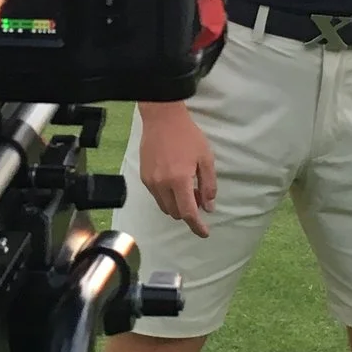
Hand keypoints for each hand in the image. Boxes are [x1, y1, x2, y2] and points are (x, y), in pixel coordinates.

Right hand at [137, 101, 215, 237]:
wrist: (162, 118)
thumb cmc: (188, 136)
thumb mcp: (205, 159)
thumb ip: (208, 185)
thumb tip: (208, 207)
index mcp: (179, 180)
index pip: (188, 212)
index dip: (197, 226)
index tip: (205, 233)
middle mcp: (161, 185)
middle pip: (175, 212)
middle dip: (188, 212)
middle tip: (199, 197)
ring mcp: (150, 181)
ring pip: (164, 206)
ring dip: (177, 206)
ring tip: (188, 189)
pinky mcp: (143, 177)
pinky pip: (156, 196)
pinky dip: (167, 197)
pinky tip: (175, 183)